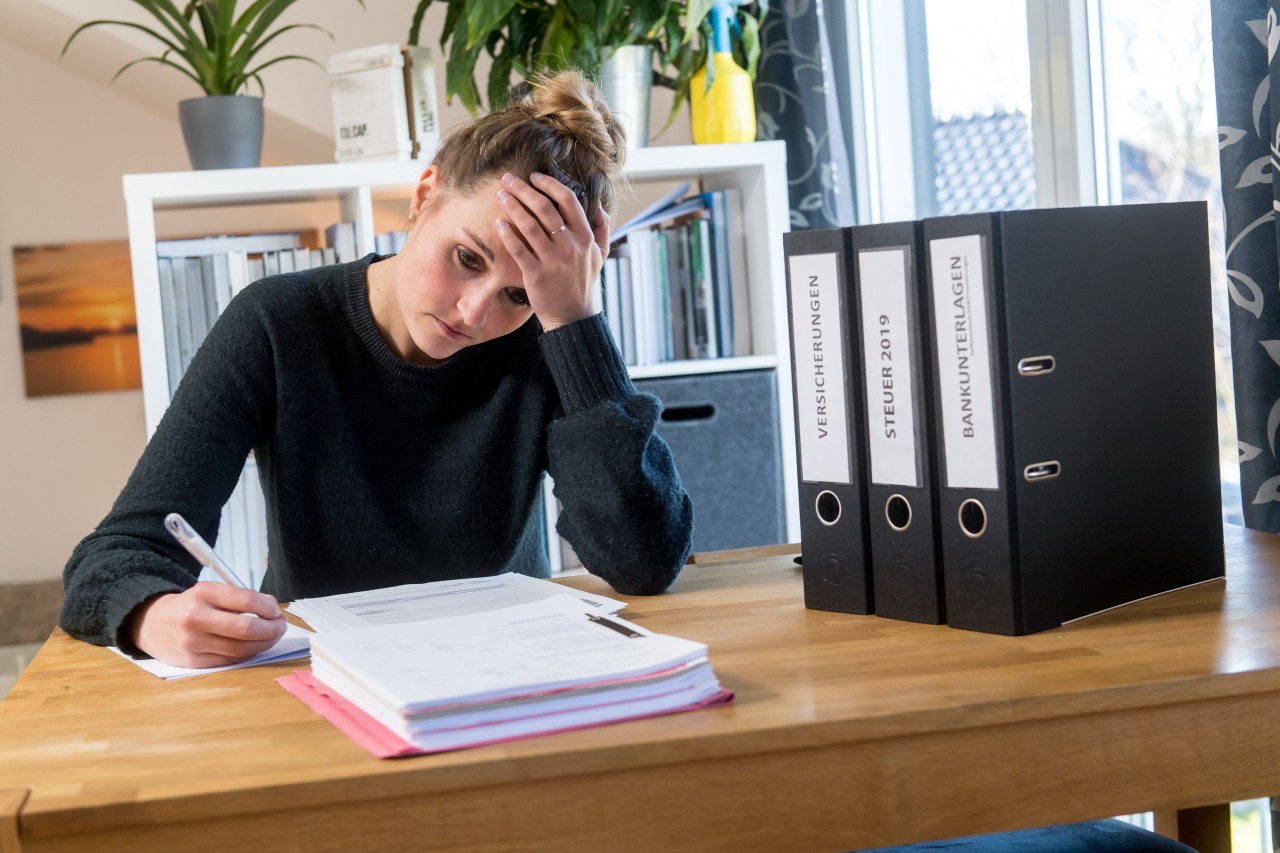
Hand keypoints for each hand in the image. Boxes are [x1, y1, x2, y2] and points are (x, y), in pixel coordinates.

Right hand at [127, 582, 287, 667]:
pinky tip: (254, 647)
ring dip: (264, 643)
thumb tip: (273, 610)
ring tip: (272, 636)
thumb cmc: (191, 606)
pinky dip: (248, 653)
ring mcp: (194, 642)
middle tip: (281, 627)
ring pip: (241, 649)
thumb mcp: (211, 592)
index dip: (269, 608)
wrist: (153, 624)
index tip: (277, 611)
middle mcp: (196, 618)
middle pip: (246, 629)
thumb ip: (241, 598)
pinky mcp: (194, 661)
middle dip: (272, 629)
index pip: (247, 600)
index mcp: (203, 593)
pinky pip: (231, 660)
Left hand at [494, 171, 611, 330]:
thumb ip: (601, 229)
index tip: (534, 177)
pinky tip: (499, 223)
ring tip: (500, 195)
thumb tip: (599, 206)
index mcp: (585, 237)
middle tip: (508, 179)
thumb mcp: (600, 255)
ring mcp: (553, 261)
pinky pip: (518, 249)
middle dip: (524, 190)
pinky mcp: (536, 275)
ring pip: (529, 225)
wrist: (572, 316)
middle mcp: (570, 246)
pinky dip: (507, 234)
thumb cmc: (583, 283)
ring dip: (512, 206)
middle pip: (545, 208)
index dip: (550, 184)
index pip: (568, 200)